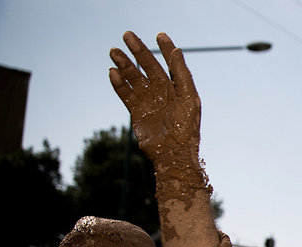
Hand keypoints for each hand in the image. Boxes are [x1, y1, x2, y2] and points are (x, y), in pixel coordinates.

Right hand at [109, 31, 201, 173]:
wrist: (173, 155)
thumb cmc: (186, 129)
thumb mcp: (188, 98)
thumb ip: (181, 74)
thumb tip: (176, 49)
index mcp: (178, 89)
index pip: (170, 64)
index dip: (165, 49)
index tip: (159, 35)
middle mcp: (163, 93)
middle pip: (148, 67)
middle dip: (138, 51)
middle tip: (126, 35)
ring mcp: (149, 102)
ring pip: (134, 78)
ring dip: (124, 64)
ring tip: (114, 51)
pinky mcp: (136, 112)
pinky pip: (125, 94)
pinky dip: (119, 83)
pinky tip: (113, 72)